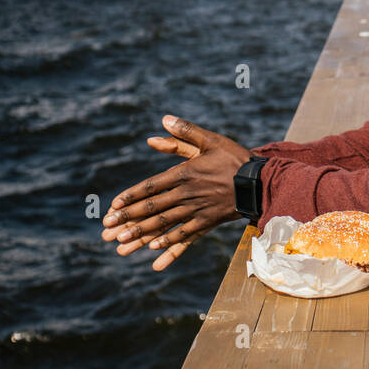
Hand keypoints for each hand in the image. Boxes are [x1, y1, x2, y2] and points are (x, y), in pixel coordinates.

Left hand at [101, 115, 253, 269]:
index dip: (130, 196)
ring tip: (122, 245)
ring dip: (141, 234)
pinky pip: (185, 235)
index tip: (113, 206)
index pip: (150, 186)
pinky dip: (169, 243)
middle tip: (108, 230)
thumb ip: (185, 132)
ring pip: (164, 224)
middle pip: (152, 208)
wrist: (260, 181)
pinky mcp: (207, 222)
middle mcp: (187, 194)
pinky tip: (154, 249)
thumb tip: (163, 119)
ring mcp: (197, 210)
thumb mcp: (210, 140)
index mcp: (184, 173)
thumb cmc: (234, 158)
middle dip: (127, 219)